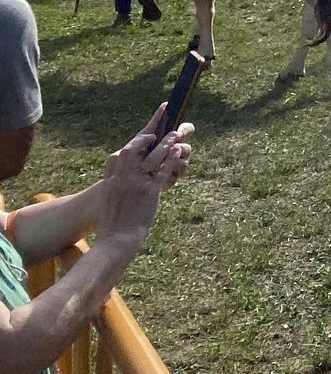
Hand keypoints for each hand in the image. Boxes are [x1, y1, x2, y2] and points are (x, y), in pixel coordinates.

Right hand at [96, 107, 193, 250]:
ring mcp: (136, 184)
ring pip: (152, 157)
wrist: (116, 241)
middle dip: (147, 138)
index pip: (118, 155)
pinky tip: (178, 152)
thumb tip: (125, 179)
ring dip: (165, 144)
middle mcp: (121, 179)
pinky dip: (171, 159)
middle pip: (134, 150)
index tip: (142, 136)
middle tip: (158, 133)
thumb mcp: (109, 201)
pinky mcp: (150, 192)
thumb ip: (115, 187)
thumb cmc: (113, 224)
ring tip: (175, 135)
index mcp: (110, 181)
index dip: (132, 144)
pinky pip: (163, 170)